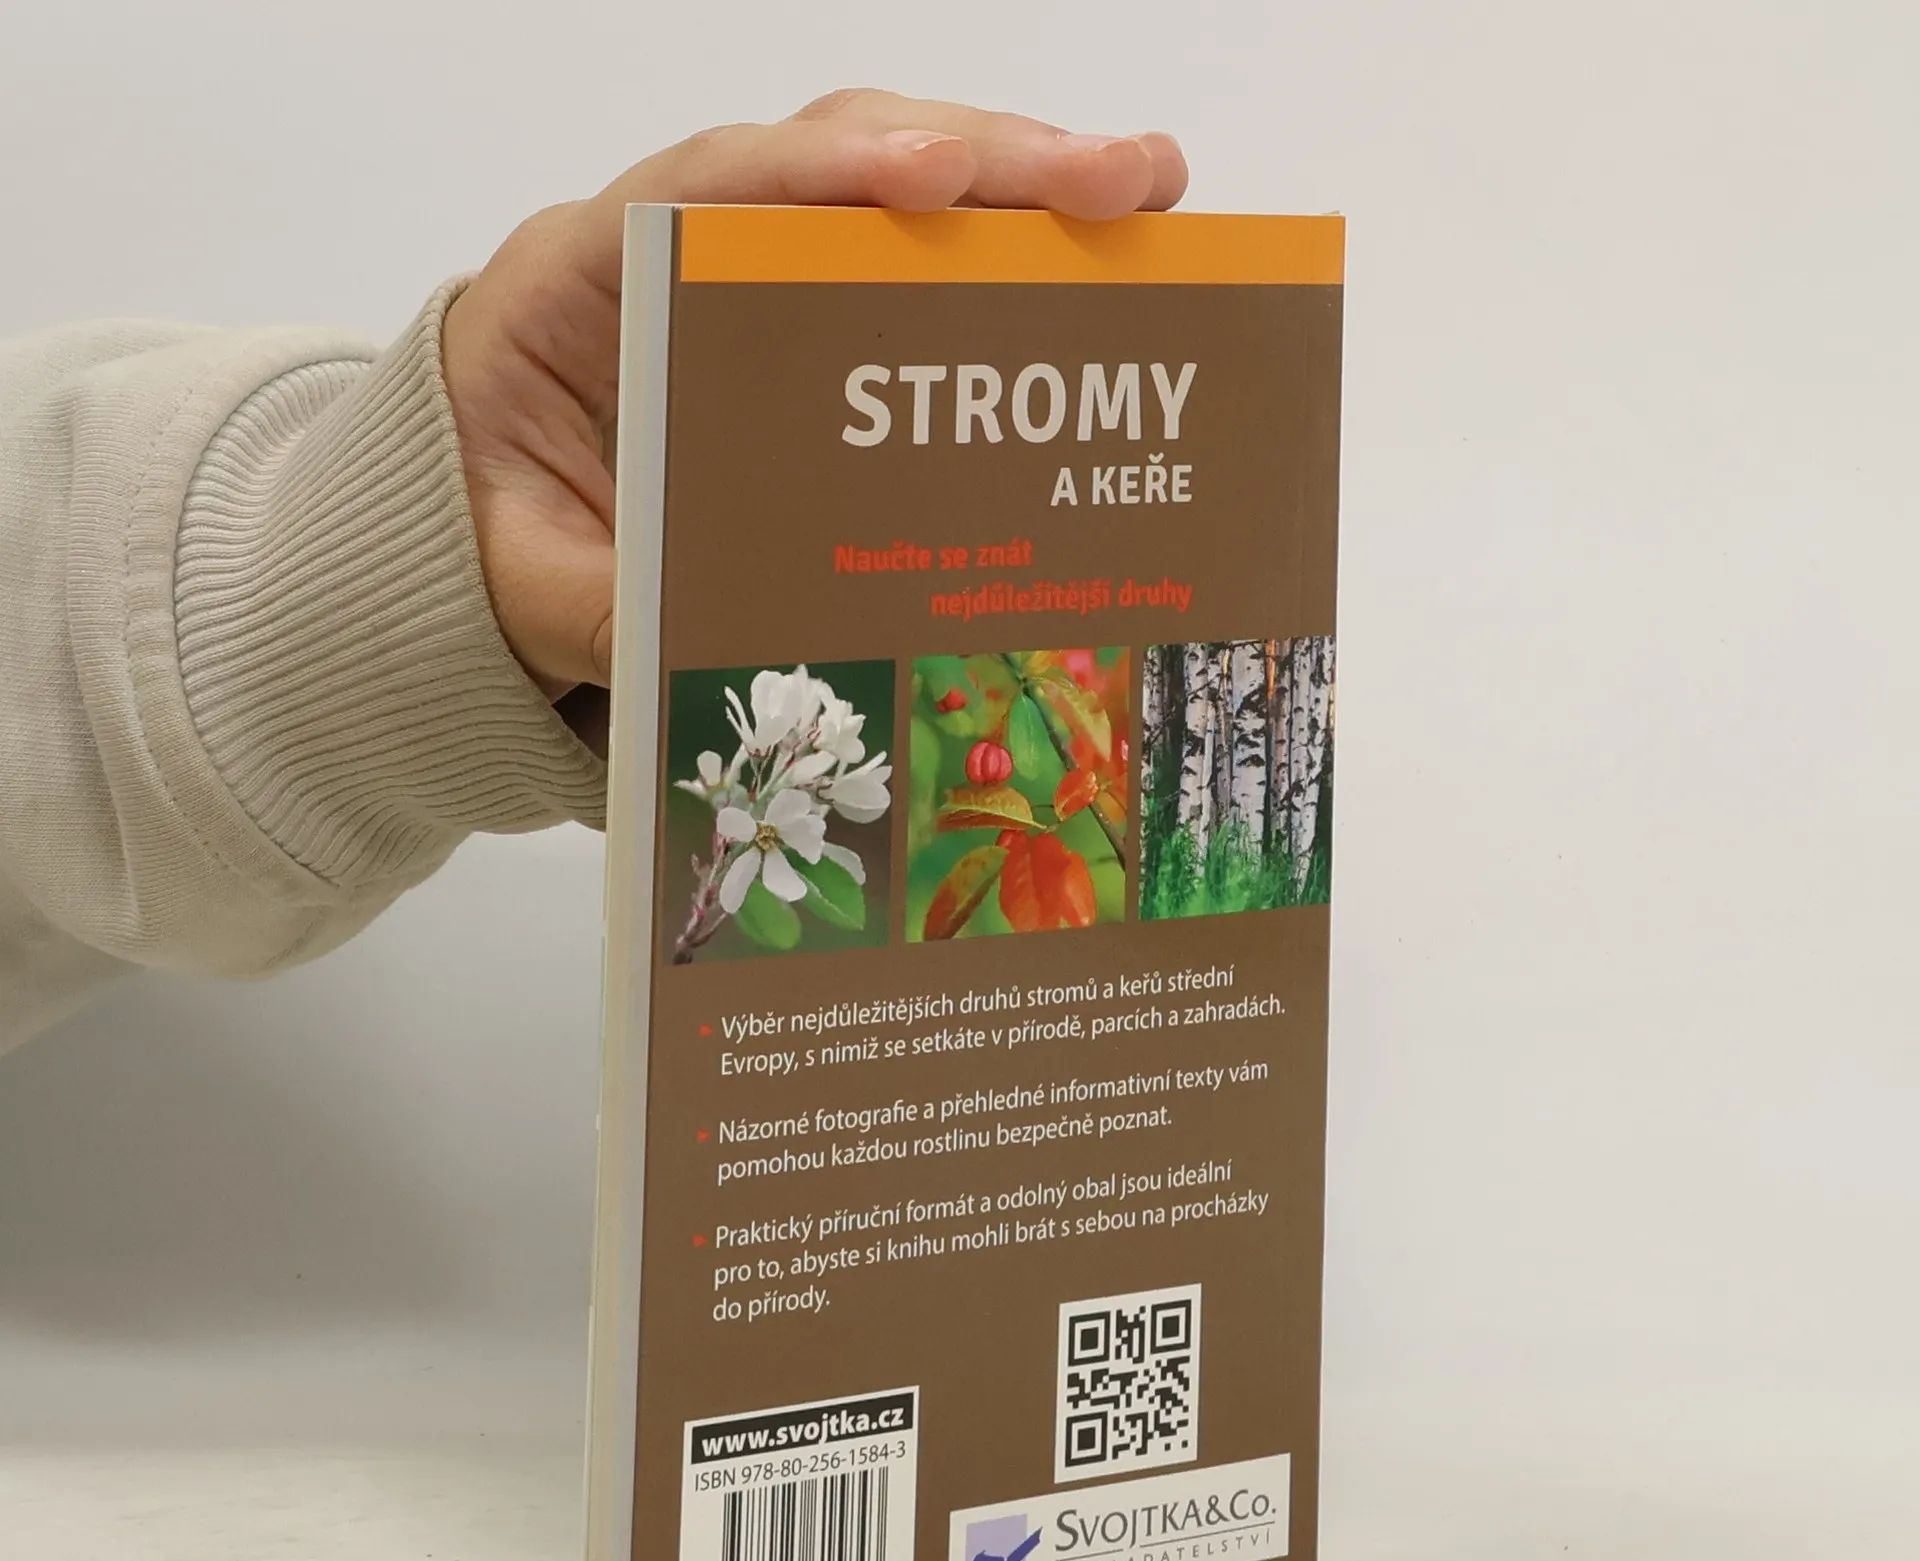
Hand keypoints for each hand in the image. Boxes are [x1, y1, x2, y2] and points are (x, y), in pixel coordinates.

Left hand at [440, 90, 1187, 701]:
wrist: (460, 543)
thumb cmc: (477, 538)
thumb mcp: (520, 586)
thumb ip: (595, 607)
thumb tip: (706, 632)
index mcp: (582, 278)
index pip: (716, 189)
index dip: (831, 173)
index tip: (940, 178)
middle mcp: (677, 250)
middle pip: (838, 166)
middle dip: (986, 162)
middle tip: (1119, 180)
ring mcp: (749, 284)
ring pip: (892, 204)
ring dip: (1023, 198)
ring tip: (1148, 199)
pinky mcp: (798, 334)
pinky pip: (904, 278)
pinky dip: (1000, 271)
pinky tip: (1098, 272)